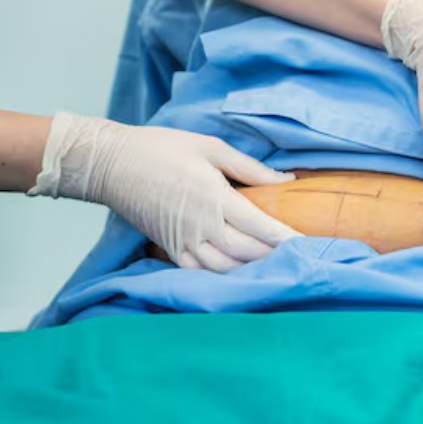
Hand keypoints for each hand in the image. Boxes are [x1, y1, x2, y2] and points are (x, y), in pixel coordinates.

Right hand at [29, 113, 299, 271]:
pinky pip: (201, 272)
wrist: (112, 164)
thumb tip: (286, 180)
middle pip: (249, 253)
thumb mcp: (210, 147)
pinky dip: (224, 276)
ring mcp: (184, 242)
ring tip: (276, 267)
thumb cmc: (161, 149)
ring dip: (253, 270)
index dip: (287, 239)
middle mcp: (202, 226)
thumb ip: (250, 167)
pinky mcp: (170, 249)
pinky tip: (240, 274)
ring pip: (227, 268)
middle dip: (277, 258)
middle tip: (302, 258)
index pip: (261, 227)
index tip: (310, 245)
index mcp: (215, 197)